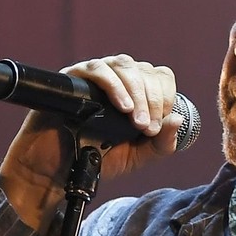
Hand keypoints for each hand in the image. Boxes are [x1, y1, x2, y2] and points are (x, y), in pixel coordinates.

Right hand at [0, 54, 189, 227]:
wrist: (57, 171)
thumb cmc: (96, 160)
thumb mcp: (137, 156)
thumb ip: (161, 143)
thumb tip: (178, 119)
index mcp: (136, 92)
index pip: (160, 77)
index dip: (165, 97)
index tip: (157, 127)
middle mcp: (118, 79)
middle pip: (145, 70)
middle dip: (153, 100)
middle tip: (146, 128)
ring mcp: (95, 76)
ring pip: (124, 64)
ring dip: (136, 92)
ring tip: (135, 121)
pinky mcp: (73, 77)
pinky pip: (97, 69)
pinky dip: (114, 86)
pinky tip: (122, 107)